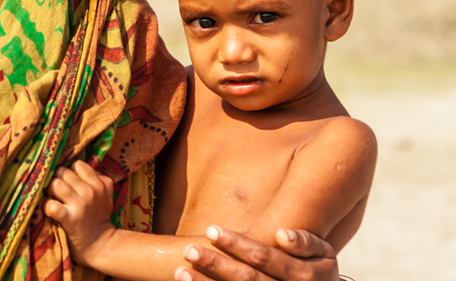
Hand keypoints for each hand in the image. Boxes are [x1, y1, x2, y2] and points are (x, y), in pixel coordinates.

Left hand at [43, 161, 116, 267]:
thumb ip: (99, 179)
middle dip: (56, 179)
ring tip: (52, 198)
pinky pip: (51, 205)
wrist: (102, 246)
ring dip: (49, 191)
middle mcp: (89, 192)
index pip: (78, 165)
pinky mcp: (69, 219)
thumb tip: (79, 167)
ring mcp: (79, 205)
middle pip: (62, 172)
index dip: (70, 171)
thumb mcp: (107, 196)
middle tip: (56, 191)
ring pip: (55, 184)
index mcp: (99, 185)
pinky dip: (46, 206)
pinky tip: (49, 210)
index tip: (67, 181)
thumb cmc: (100, 219)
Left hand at [175, 226, 338, 280]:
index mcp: (303, 275)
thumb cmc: (317, 268)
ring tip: (181, 273)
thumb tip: (281, 234)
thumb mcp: (323, 253)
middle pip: (247, 279)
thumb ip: (305, 242)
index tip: (211, 230)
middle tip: (189, 250)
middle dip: (216, 264)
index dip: (237, 244)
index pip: (264, 257)